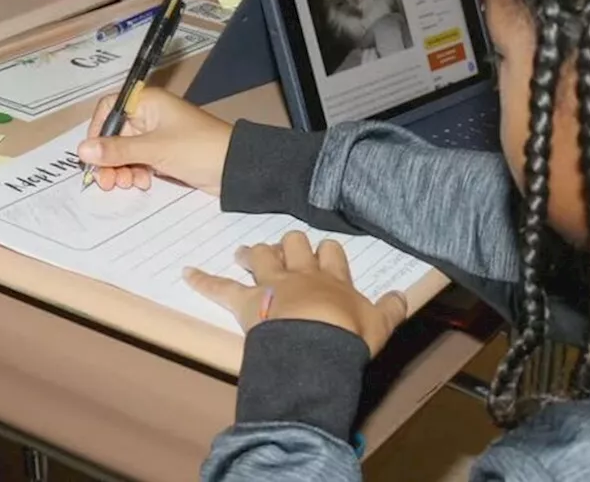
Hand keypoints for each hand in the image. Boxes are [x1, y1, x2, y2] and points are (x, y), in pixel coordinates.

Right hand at [76, 87, 232, 194]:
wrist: (234, 169)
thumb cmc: (196, 149)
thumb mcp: (154, 149)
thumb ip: (117, 150)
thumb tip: (81, 150)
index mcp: (148, 102)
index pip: (109, 108)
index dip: (97, 130)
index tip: (92, 153)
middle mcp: (150, 115)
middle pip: (115, 134)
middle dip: (108, 158)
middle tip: (106, 182)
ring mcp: (158, 135)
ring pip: (126, 151)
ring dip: (121, 168)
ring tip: (127, 184)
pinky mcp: (165, 154)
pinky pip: (140, 161)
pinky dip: (136, 172)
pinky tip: (141, 183)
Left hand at [185, 231, 407, 355]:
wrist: (317, 344)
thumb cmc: (348, 336)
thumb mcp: (380, 324)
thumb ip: (391, 308)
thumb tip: (403, 295)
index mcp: (333, 280)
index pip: (331, 254)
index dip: (327, 252)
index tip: (324, 253)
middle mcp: (302, 275)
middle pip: (295, 245)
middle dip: (290, 245)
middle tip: (284, 249)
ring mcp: (272, 285)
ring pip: (262, 257)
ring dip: (254, 253)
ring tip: (246, 252)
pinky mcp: (246, 301)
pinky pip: (220, 288)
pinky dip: (202, 280)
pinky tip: (187, 272)